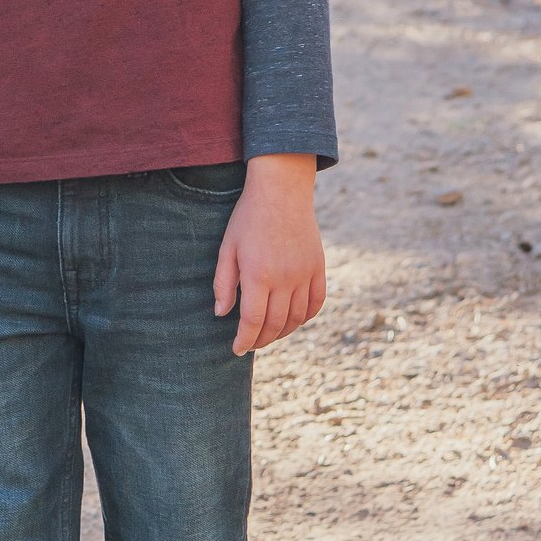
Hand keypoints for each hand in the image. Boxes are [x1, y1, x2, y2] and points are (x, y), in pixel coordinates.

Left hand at [215, 155, 325, 355]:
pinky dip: (305, 317)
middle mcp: (285, 279)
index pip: (252, 321)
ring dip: (282, 332)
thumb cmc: (248, 218)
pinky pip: (316, 303)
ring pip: (297, 318)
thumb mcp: (227, 247)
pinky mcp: (318, 268)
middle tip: (250, 344)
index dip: (244, 340)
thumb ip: (223, 283)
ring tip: (269, 334)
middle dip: (261, 340)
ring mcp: (305, 274)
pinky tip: (293, 320)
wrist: (281, 191)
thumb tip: (222, 314)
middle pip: (275, 325)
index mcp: (258, 275)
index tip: (237, 349)